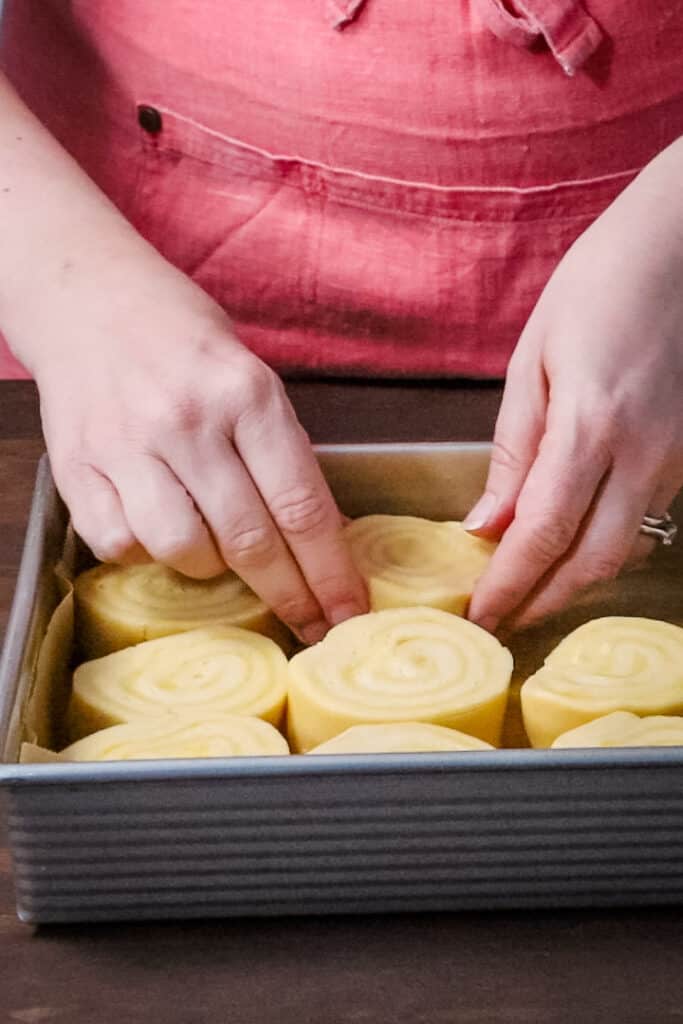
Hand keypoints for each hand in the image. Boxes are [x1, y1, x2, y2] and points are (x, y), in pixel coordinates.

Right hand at [32, 252, 366, 643]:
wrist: (89, 299)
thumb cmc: (184, 341)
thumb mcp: (252, 378)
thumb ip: (280, 453)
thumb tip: (323, 537)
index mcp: (247, 394)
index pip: (302, 506)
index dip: (330, 572)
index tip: (349, 611)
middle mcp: (188, 422)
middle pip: (252, 541)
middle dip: (291, 594)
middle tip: (312, 623)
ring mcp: (128, 446)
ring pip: (185, 552)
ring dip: (213, 569)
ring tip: (219, 549)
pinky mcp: (78, 467)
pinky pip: (122, 546)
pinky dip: (148, 553)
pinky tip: (159, 528)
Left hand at [465, 140, 682, 632]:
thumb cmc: (600, 284)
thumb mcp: (535, 359)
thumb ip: (513, 449)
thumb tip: (486, 522)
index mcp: (591, 426)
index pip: (542, 535)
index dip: (509, 585)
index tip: (480, 614)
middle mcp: (644, 454)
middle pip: (593, 562)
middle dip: (544, 600)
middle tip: (504, 616)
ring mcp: (678, 457)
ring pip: (625, 546)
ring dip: (575, 576)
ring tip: (529, 583)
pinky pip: (646, 517)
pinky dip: (605, 540)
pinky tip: (574, 538)